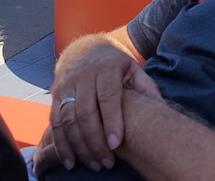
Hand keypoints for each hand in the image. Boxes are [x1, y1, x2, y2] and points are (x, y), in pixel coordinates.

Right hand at [46, 35, 160, 173]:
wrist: (85, 49)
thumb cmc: (115, 64)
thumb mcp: (133, 68)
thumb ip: (146, 86)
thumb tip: (159, 106)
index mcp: (106, 68)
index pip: (108, 97)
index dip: (111, 121)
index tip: (116, 144)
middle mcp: (83, 75)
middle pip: (86, 112)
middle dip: (95, 141)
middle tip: (107, 162)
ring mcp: (67, 85)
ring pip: (68, 119)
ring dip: (78, 146)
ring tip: (93, 164)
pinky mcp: (55, 94)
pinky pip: (55, 121)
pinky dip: (61, 143)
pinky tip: (70, 160)